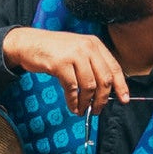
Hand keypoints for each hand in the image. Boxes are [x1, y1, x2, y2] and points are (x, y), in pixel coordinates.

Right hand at [3, 27, 128, 114]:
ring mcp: (74, 54)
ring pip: (89, 86)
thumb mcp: (77, 50)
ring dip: (87, 103)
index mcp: (95, 44)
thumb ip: (92, 64)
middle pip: (104, 79)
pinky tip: (73, 106)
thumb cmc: (54, 50)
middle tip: (97, 110)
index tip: (124, 99)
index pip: (115, 67)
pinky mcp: (60, 64)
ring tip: (82, 109)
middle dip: (103, 99)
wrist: (28, 43)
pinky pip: (73, 89)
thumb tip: (106, 90)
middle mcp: (87, 47)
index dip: (121, 86)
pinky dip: (74, 101)